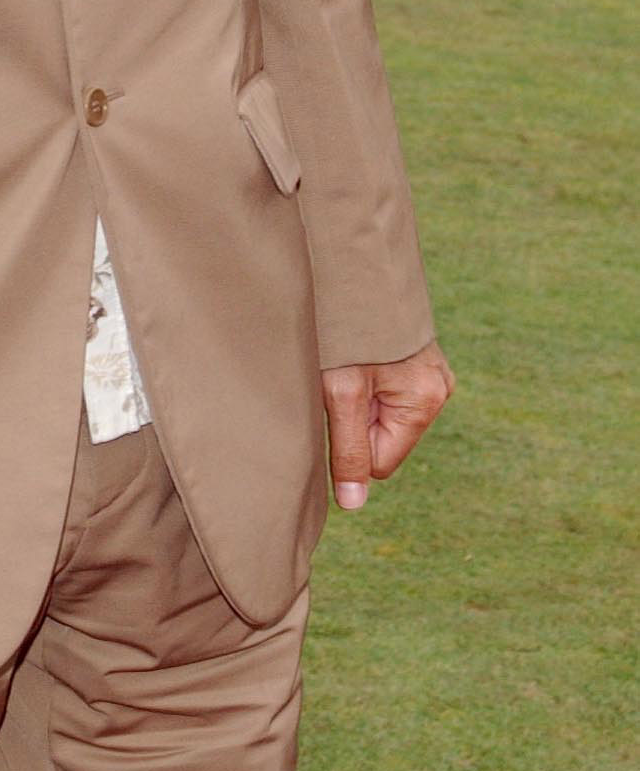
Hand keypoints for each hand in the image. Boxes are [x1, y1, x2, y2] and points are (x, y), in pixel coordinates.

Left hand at [322, 339, 454, 510]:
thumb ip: (348, 450)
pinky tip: (352, 356)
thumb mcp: (341, 392)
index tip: (334, 404)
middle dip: (354, 418)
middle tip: (338, 380)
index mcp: (426, 401)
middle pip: (381, 437)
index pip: (379, 461)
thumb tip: (353, 506)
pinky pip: (383, 392)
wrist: (354, 264)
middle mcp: (436, 389)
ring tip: (344, 363)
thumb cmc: (346, 327)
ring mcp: (428, 373)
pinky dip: (362, 382)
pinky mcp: (413, 361)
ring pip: (379, 415)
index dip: (348, 442)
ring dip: (355, 398)